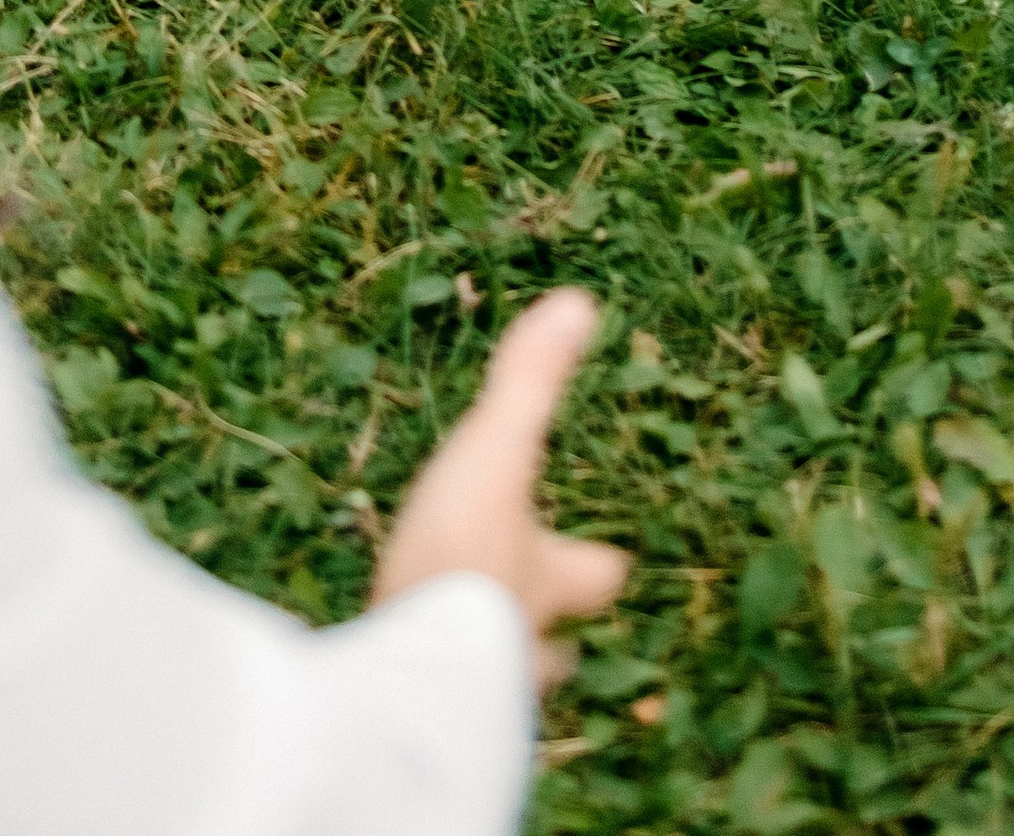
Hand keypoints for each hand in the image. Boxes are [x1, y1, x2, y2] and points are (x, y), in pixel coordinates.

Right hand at [372, 288, 628, 681]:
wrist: (401, 678)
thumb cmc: (460, 559)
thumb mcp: (496, 453)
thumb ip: (531, 383)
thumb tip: (580, 303)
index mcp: (544, 576)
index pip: (596, 574)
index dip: (601, 563)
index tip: (612, 558)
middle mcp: (521, 642)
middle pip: (554, 648)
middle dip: (548, 635)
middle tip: (551, 634)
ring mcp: (472, 687)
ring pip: (501, 685)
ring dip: (493, 669)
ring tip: (476, 666)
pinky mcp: (414, 710)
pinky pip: (433, 704)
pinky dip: (428, 689)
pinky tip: (405, 688)